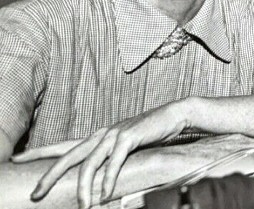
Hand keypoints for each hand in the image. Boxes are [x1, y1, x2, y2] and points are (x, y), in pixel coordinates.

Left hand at [21, 101, 187, 207]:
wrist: (174, 116)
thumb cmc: (149, 133)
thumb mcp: (123, 147)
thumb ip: (108, 159)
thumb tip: (96, 180)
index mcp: (96, 137)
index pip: (61, 146)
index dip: (38, 153)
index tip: (16, 159)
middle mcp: (101, 134)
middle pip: (67, 156)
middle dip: (49, 175)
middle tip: (35, 194)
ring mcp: (114, 135)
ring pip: (89, 163)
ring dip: (84, 187)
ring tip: (83, 205)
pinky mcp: (129, 138)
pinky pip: (114, 162)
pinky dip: (108, 179)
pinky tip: (105, 193)